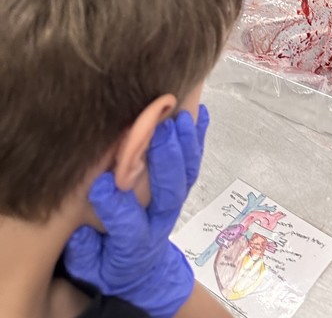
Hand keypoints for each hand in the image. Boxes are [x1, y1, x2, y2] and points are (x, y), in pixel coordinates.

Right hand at [64, 108, 208, 317]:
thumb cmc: (106, 264)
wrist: (140, 270)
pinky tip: (199, 113)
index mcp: (134, 245)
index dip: (116, 207)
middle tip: (160, 130)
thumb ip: (84, 254)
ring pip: (186, 175)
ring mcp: (174, 202)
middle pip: (169, 193)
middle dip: (166, 161)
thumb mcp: (89, 268)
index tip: (101, 185)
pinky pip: (193, 163)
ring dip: (185, 145)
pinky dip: (197, 138)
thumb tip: (80, 235)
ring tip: (181, 118)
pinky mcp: (181, 187)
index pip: (128, 226)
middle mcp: (160, 221)